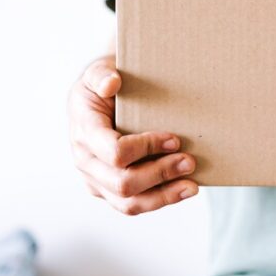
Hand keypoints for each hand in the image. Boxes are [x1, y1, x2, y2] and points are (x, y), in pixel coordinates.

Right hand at [68, 53, 198, 214]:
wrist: (99, 95)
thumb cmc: (102, 82)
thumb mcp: (98, 70)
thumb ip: (101, 75)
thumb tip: (112, 84)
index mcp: (84, 131)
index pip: (115, 152)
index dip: (146, 148)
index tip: (174, 138)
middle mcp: (85, 161)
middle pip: (122, 183)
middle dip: (160, 174)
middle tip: (189, 161)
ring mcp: (95, 180)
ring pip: (128, 203)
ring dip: (164, 196)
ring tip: (192, 186)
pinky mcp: (108, 190)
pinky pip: (132, 205)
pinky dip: (160, 200)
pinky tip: (183, 191)